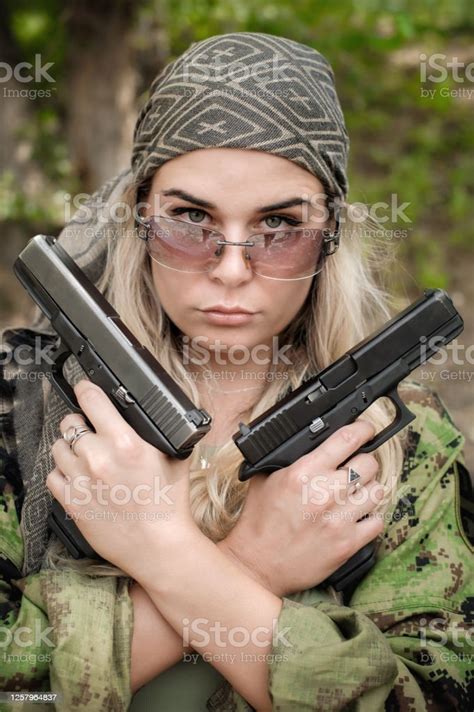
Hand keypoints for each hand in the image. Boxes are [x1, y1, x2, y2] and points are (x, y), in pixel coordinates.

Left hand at [46, 379, 198, 576]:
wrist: (159, 545)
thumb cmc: (169, 503)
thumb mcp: (174, 456)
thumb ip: (158, 432)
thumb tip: (150, 414)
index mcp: (125, 442)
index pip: (91, 399)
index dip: (86, 389)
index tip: (85, 389)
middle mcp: (98, 457)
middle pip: (69, 422)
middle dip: (80, 423)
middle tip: (91, 431)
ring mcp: (81, 480)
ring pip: (57, 447)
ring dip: (70, 448)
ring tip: (84, 456)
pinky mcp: (71, 501)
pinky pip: (52, 475)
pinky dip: (62, 473)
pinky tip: (77, 477)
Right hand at [220, 421, 384, 597]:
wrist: (256, 564)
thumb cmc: (259, 522)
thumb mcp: (264, 479)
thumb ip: (288, 458)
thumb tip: (309, 442)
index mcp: (304, 472)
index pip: (347, 439)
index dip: (363, 430)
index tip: (366, 431)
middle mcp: (325, 492)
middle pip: (369, 464)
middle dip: (364, 462)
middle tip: (356, 468)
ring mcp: (339, 519)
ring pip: (378, 491)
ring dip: (369, 490)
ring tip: (357, 493)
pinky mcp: (347, 544)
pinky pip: (377, 522)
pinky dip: (370, 518)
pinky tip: (357, 517)